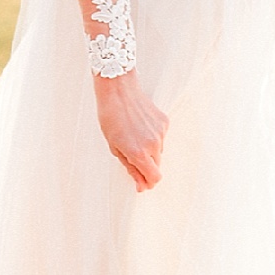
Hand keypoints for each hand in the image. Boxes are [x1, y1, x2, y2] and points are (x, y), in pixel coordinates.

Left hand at [95, 70, 167, 190]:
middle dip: (146, 166)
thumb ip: (130, 167)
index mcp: (138, 152)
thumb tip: (141, 185)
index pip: (154, 178)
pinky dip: (151, 137)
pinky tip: (139, 125)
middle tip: (130, 156)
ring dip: (148, 150)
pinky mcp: (164, 122)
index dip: (147, 183)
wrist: (118, 89)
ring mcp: (160, 132)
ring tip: (132, 135)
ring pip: (158, 152)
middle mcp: (153, 144)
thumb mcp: (114, 146)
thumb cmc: (110, 117)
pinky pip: (160, 138)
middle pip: (157, 166)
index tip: (141, 183)